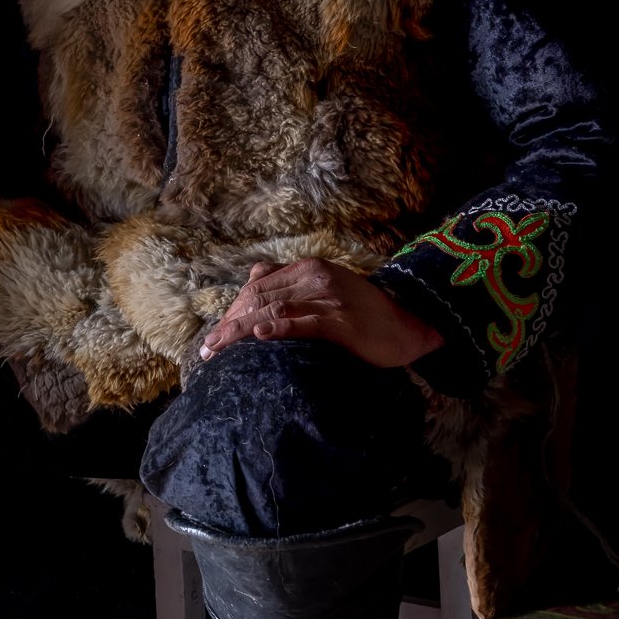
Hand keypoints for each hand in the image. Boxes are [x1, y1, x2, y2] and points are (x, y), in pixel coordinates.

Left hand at [200, 258, 444, 369]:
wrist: (410, 323)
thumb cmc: (365, 312)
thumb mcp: (326, 288)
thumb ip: (290, 282)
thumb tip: (252, 280)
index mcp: (307, 269)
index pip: (256, 287)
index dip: (231, 311)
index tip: (214, 336)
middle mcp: (314, 278)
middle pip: (258, 297)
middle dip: (229, 324)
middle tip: (208, 349)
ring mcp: (328, 299)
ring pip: (273, 309)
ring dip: (240, 330)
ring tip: (218, 349)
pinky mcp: (342, 322)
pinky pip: (304, 322)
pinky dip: (279, 327)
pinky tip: (259, 335)